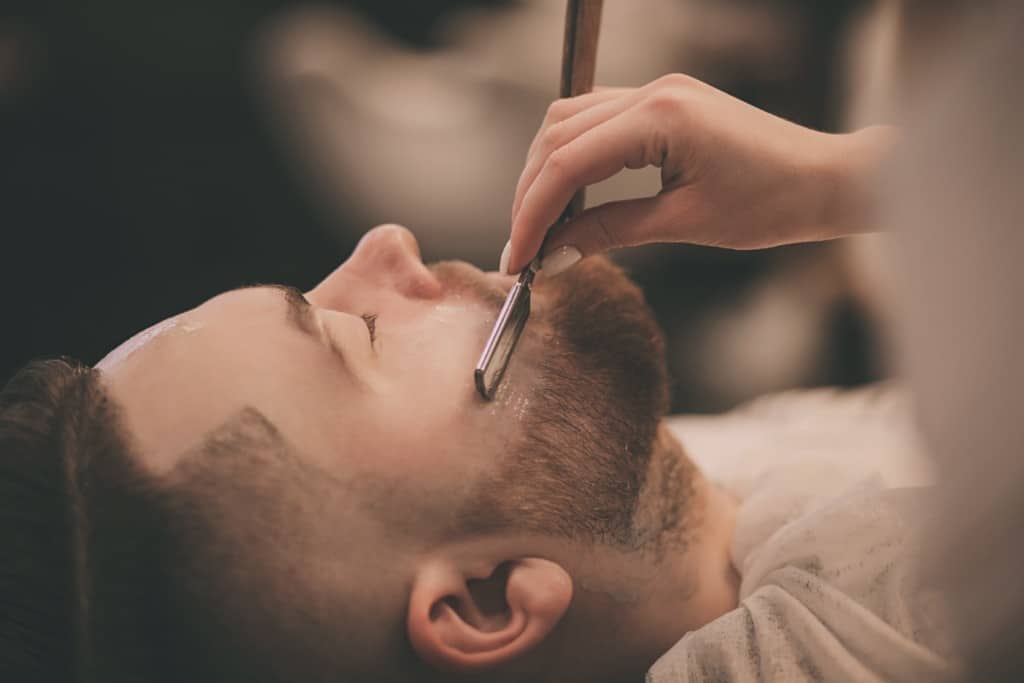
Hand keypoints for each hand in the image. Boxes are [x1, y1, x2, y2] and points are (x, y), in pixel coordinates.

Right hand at [505, 73, 893, 274]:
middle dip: (531, 194)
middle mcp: (653, 92)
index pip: (568, 162)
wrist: (827, 181)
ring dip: (546, 173)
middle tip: (521, 247)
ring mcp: (659, 92)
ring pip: (570, 123)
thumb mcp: (684, 223)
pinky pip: (598, 123)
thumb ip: (611, 230)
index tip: (517, 257)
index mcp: (661, 116)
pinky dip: (574, 159)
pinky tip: (569, 196)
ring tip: (539, 225)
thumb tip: (556, 252)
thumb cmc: (774, 202)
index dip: (532, 213)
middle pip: (558, 135)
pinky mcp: (665, 104)